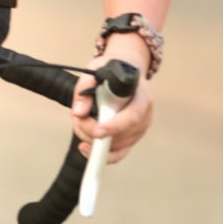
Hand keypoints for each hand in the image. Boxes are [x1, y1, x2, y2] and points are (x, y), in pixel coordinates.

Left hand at [70, 41, 153, 165]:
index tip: (97, 131)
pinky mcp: (131, 139)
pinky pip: (117, 154)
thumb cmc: (112, 69)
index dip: (115, 126)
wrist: (125, 70)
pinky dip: (99, 154)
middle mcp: (145, 116)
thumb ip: (84, 87)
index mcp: (142, 97)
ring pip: (115, 146)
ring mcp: (139, 130)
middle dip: (93, 131)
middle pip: (120, 135)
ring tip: (79, 121)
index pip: (133, 117)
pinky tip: (85, 147)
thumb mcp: (96, 68)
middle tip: (77, 119)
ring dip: (91, 138)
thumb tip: (78, 112)